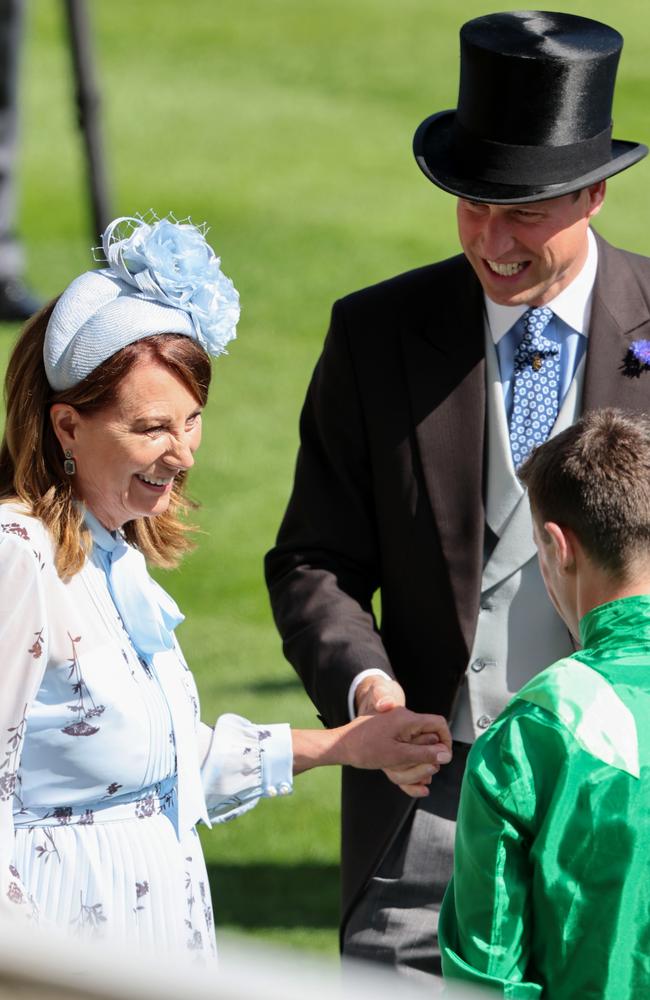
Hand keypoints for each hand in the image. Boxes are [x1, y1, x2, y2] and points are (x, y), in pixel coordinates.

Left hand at [354, 675, 451, 796]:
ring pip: (416, 748)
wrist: (341, 746)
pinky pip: (406, 751)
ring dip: (416, 766)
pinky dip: (408, 766)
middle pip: (428, 739)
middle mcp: (404, 720)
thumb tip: (446, 754)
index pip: (438, 724)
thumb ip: (424, 754)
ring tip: (416, 784)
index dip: (445, 741)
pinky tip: (414, 787)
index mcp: (407, 719)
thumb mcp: (398, 755)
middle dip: (427, 760)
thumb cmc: (366, 749)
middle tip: (424, 776)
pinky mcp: (391, 736)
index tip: (443, 759)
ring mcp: (397, 728)